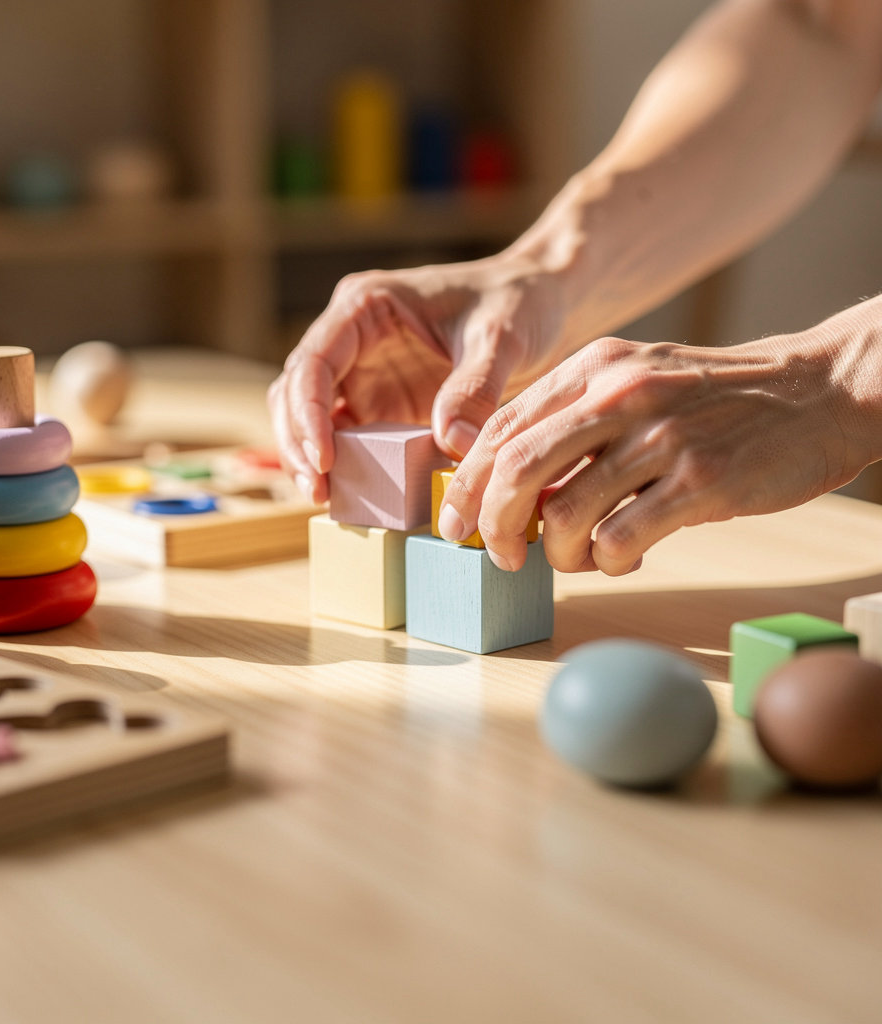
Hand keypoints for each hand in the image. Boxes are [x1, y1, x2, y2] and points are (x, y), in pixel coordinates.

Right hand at [268, 255, 567, 502]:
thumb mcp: (500, 338)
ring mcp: (362, 374)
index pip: (315, 359)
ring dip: (309, 456)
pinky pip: (347, 438)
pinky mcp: (380, 406)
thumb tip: (450, 444)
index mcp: (365, 306)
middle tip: (317, 489)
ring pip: (310, 418)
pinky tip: (350, 494)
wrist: (540, 305)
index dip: (308, 410)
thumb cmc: (516, 302)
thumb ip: (474, 387)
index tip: (324, 457)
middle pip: (295, 391)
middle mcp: (352, 339)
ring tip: (324, 497)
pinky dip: (343, 465)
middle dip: (298, 441)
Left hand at [437, 334, 868, 575]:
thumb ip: (576, 421)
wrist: (821, 390)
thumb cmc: (717, 399)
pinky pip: (620, 540)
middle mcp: (620, 395)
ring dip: (559, 553)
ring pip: (565, 515)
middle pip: (517, 469)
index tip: (458, 523)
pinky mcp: (702, 481)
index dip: (469, 484)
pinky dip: (609, 562)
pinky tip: (627, 555)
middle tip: (499, 555)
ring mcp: (662, 437)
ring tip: (582, 556)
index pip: (501, 427)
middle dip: (493, 524)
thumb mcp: (639, 380)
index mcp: (595, 368)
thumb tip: (514, 488)